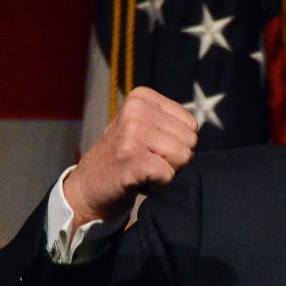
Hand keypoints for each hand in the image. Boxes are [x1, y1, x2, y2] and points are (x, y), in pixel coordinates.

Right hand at [62, 87, 197, 228]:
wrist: (88, 188)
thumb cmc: (123, 159)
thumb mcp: (145, 129)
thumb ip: (171, 125)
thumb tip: (197, 134)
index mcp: (142, 97)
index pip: (191, 124)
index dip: (176, 143)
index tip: (150, 148)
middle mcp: (136, 109)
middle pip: (190, 140)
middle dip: (173, 159)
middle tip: (145, 162)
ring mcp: (132, 132)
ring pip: (183, 157)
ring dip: (166, 172)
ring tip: (141, 170)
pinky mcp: (131, 157)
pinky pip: (169, 174)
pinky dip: (157, 185)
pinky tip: (137, 181)